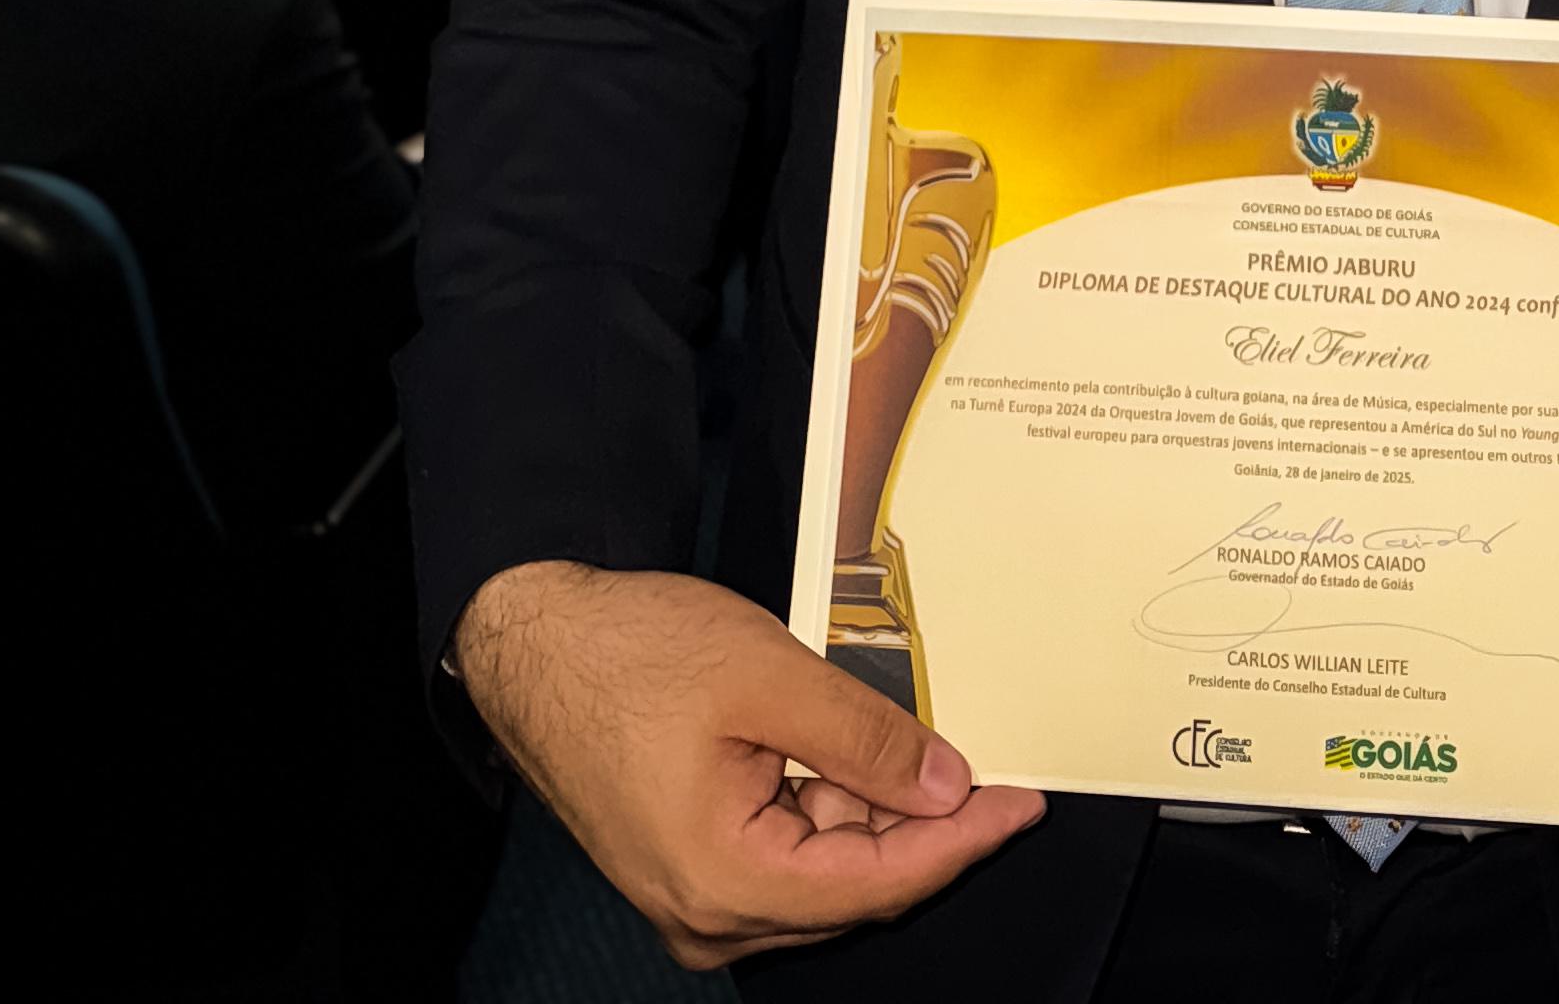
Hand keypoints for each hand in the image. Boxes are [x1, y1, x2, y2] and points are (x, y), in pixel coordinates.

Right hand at [453, 562, 1041, 971]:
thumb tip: (946, 788)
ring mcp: (695, 897)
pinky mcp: (691, 867)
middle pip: (854, 888)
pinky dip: (828, 809)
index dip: (961, 842)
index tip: (1022, 802)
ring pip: (824, 872)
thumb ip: (864, 738)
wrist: (537, 642)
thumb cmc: (628, 653)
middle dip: (923, 827)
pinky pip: (786, 855)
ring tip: (910, 738)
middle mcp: (708, 915)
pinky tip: (850, 754)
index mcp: (724, 881)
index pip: (877, 884)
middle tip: (987, 764)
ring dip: (873, 813)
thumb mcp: (766, 677)